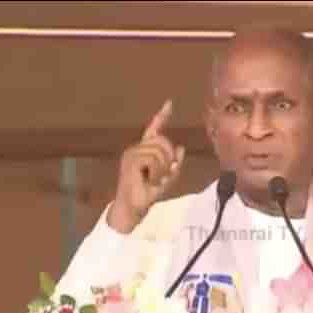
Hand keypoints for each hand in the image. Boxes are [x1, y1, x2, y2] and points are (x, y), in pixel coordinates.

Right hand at [107, 100, 185, 232]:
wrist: (133, 208)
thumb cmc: (147, 194)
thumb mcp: (166, 178)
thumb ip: (174, 164)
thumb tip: (181, 148)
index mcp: (144, 150)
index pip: (154, 129)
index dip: (162, 116)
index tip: (169, 103)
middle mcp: (137, 148)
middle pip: (163, 141)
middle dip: (169, 158)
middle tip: (163, 175)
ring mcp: (132, 153)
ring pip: (159, 151)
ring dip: (163, 168)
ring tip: (155, 179)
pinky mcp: (131, 160)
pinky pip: (153, 159)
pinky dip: (157, 171)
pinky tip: (150, 180)